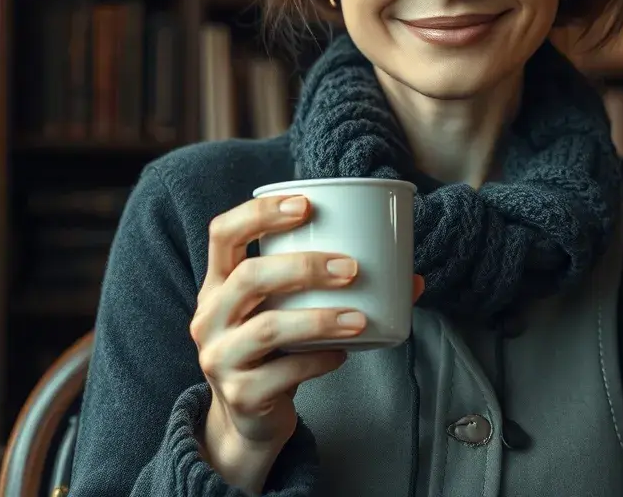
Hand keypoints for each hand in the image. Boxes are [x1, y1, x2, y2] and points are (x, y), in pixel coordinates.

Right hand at [189, 194, 423, 490]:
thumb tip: (413, 278)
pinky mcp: (241, 395)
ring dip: (321, 319)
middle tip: (352, 268)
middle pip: (249, 278)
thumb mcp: (287, 309)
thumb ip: (330, 287)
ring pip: (268, 328)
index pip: (223, 233)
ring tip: (360, 318)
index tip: (307, 205)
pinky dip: (319, 360)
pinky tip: (342, 355)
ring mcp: (220, 358)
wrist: (249, 416)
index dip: (260, 213)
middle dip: (304, 266)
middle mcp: (210, 317)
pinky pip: (283, 373)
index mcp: (219, 284)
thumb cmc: (276, 347)